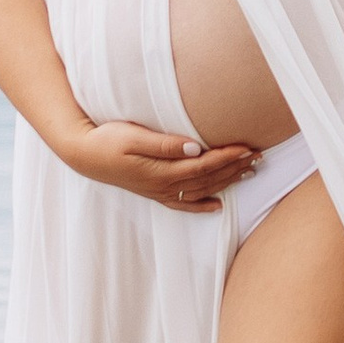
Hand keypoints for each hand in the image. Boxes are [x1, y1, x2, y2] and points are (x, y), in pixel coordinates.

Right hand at [63, 118, 260, 209]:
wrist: (83, 155)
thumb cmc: (107, 140)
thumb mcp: (133, 136)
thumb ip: (163, 144)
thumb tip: (193, 147)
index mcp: (162, 171)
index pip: (205, 165)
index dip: (229, 156)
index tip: (249, 146)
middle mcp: (164, 185)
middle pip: (209, 178)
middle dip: (236, 167)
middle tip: (260, 156)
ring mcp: (159, 192)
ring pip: (202, 190)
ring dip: (227, 181)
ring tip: (250, 171)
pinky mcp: (154, 193)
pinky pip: (183, 204)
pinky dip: (203, 206)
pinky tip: (218, 206)